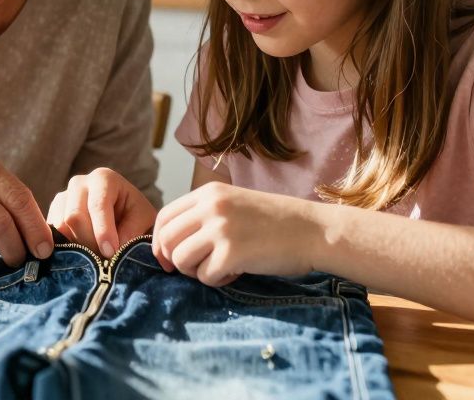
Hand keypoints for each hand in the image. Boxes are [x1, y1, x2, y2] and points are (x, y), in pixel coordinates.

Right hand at [47, 167, 156, 256]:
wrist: (120, 215)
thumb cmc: (134, 215)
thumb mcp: (144, 219)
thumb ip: (133, 231)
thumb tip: (113, 248)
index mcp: (104, 178)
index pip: (97, 205)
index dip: (103, 231)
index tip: (111, 253)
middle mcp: (79, 183)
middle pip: (74, 216)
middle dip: (89, 242)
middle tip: (104, 260)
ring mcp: (62, 197)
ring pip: (61, 227)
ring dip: (78, 248)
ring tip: (95, 257)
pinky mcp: (52, 213)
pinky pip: (51, 234)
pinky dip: (65, 248)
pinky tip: (81, 255)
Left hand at [152, 182, 322, 285]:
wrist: (313, 231)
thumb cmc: (275, 222)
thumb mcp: (234, 205)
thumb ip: (204, 217)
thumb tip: (169, 246)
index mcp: (209, 193)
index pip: (164, 217)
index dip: (159, 242)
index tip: (167, 258)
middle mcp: (211, 207)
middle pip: (167, 240)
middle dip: (175, 261)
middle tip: (196, 269)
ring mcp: (221, 229)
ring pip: (181, 260)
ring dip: (197, 272)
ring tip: (221, 267)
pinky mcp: (232, 253)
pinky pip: (206, 276)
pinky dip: (218, 281)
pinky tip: (238, 271)